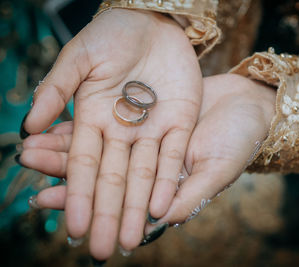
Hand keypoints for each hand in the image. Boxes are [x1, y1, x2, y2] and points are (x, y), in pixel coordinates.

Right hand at [21, 9, 201, 258]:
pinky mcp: (180, 121)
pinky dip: (168, 180)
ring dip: (138, 207)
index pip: (83, 164)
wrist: (152, 20)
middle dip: (108, 213)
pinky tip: (163, 208)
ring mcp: (152, 128)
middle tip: (102, 250)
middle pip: (113, 179)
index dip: (77, 195)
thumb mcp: (79, 57)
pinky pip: (174, 155)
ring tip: (133, 239)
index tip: (73, 226)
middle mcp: (122, 130)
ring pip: (144, 175)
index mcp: (93, 117)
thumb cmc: (111, 33)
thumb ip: (56, 89)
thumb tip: (28, 127)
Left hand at [22, 73, 275, 241]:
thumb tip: (158, 221)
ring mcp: (146, 140)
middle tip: (35, 186)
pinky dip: (85, 126)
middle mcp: (151, 166)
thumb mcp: (218, 170)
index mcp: (167, 185)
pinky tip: (57, 128)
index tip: (63, 215)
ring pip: (102, 149)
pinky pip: (109, 122)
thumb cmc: (240, 140)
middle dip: (70, 183)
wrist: (246, 103)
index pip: (124, 201)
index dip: (96, 207)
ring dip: (68, 153)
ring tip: (32, 154)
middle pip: (104, 176)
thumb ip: (189, 195)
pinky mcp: (143, 116)